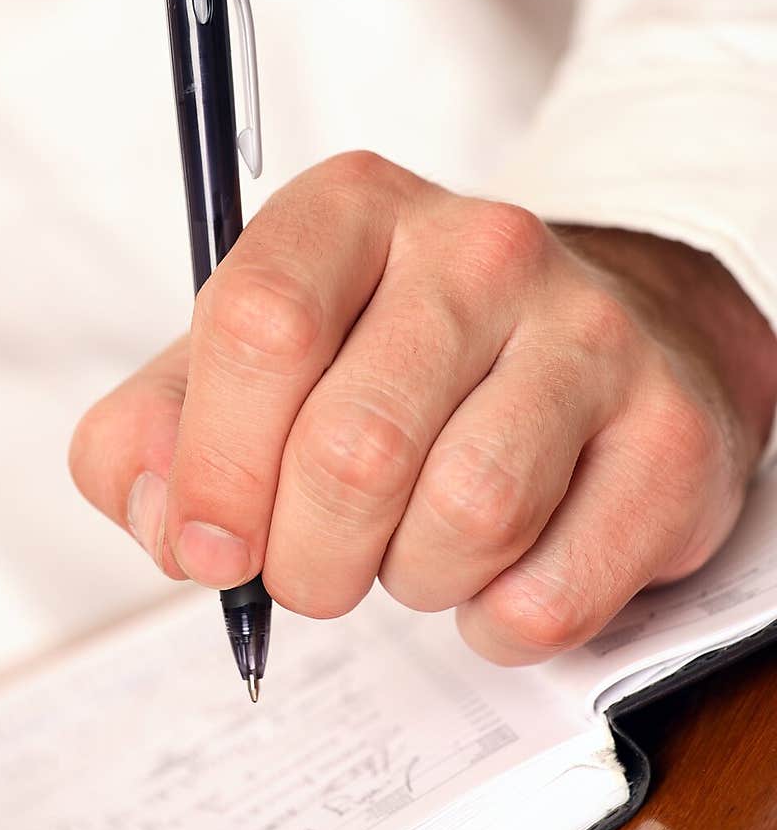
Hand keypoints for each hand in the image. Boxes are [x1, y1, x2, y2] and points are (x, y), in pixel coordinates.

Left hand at [69, 153, 776, 663]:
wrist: (603, 340)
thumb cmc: (401, 362)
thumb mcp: (259, 365)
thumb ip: (159, 435)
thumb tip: (169, 523)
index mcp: (353, 209)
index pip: (261, 325)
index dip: (215, 466)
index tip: (212, 544)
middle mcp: (480, 247)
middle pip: (352, 447)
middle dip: (308, 557)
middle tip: (318, 562)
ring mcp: (590, 332)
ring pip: (463, 519)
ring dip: (412, 581)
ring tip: (419, 547)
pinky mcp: (670, 433)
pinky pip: (551, 594)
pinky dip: (498, 620)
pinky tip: (501, 569)